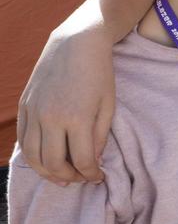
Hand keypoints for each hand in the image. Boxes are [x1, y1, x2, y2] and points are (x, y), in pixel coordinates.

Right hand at [16, 29, 112, 184]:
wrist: (75, 44)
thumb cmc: (99, 74)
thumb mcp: (108, 105)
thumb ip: (100, 136)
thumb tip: (93, 161)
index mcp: (77, 118)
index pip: (82, 160)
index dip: (91, 174)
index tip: (98, 176)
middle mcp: (51, 118)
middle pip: (53, 164)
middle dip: (69, 177)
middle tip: (80, 179)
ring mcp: (34, 112)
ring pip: (33, 156)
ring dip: (47, 172)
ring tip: (62, 176)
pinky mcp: (25, 106)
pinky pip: (23, 140)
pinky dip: (33, 155)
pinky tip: (46, 159)